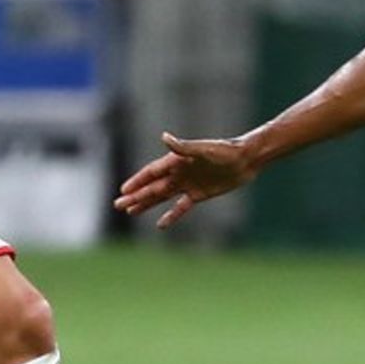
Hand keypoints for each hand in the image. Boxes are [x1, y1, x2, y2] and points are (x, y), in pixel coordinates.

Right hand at [115, 132, 257, 229]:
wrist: (245, 160)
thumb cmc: (225, 151)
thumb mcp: (204, 149)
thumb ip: (183, 147)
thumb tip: (164, 138)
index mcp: (177, 160)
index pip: (152, 173)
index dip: (137, 181)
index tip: (123, 190)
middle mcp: (179, 172)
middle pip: (153, 187)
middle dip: (136, 196)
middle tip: (118, 204)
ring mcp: (188, 184)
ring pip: (162, 197)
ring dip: (147, 203)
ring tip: (131, 211)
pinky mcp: (199, 194)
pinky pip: (181, 208)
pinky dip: (171, 216)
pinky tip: (160, 225)